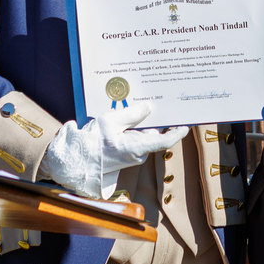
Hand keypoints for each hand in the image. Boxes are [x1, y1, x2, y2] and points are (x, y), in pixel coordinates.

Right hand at [39, 102, 188, 198]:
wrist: (77, 160)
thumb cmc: (92, 142)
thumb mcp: (110, 122)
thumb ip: (131, 114)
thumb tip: (148, 108)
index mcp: (137, 148)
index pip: (165, 141)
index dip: (178, 132)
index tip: (187, 123)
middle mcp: (139, 153)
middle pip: (156, 134)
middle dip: (162, 120)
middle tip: (168, 102)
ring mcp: (133, 154)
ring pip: (147, 134)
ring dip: (148, 121)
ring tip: (151, 103)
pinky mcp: (127, 152)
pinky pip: (138, 137)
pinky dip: (139, 126)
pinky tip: (136, 112)